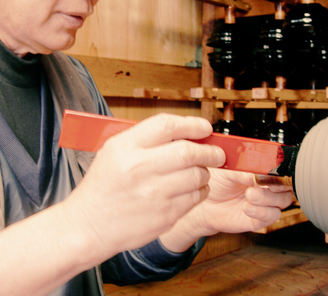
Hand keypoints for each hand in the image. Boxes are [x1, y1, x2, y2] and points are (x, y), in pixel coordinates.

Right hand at [62, 113, 225, 257]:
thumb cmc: (104, 184)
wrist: (88, 225)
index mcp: (126, 147)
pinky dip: (201, 190)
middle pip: (189, 151)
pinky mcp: (164, 216)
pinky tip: (193, 188)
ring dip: (206, 171)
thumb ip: (148, 138)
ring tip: (201, 171)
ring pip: (197, 175)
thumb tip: (188, 131)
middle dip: (210, 150)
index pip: (168, 125)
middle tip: (217, 152)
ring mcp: (153, 194)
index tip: (205, 128)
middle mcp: (139, 168)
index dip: (193, 124)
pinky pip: (195, 198)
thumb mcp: (115, 150)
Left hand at [192, 169, 293, 234]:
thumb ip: (242, 171)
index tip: (271, 170)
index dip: (280, 170)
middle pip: (287, 185)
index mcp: (260, 171)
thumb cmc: (215, 183)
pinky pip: (271, 216)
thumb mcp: (226, 171)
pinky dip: (261, 211)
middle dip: (279, 184)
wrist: (203, 204)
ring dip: (268, 197)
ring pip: (282, 201)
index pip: (280, 169)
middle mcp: (265, 186)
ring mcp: (263, 203)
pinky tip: (247, 207)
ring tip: (250, 194)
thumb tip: (256, 172)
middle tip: (264, 182)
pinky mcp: (259, 219)